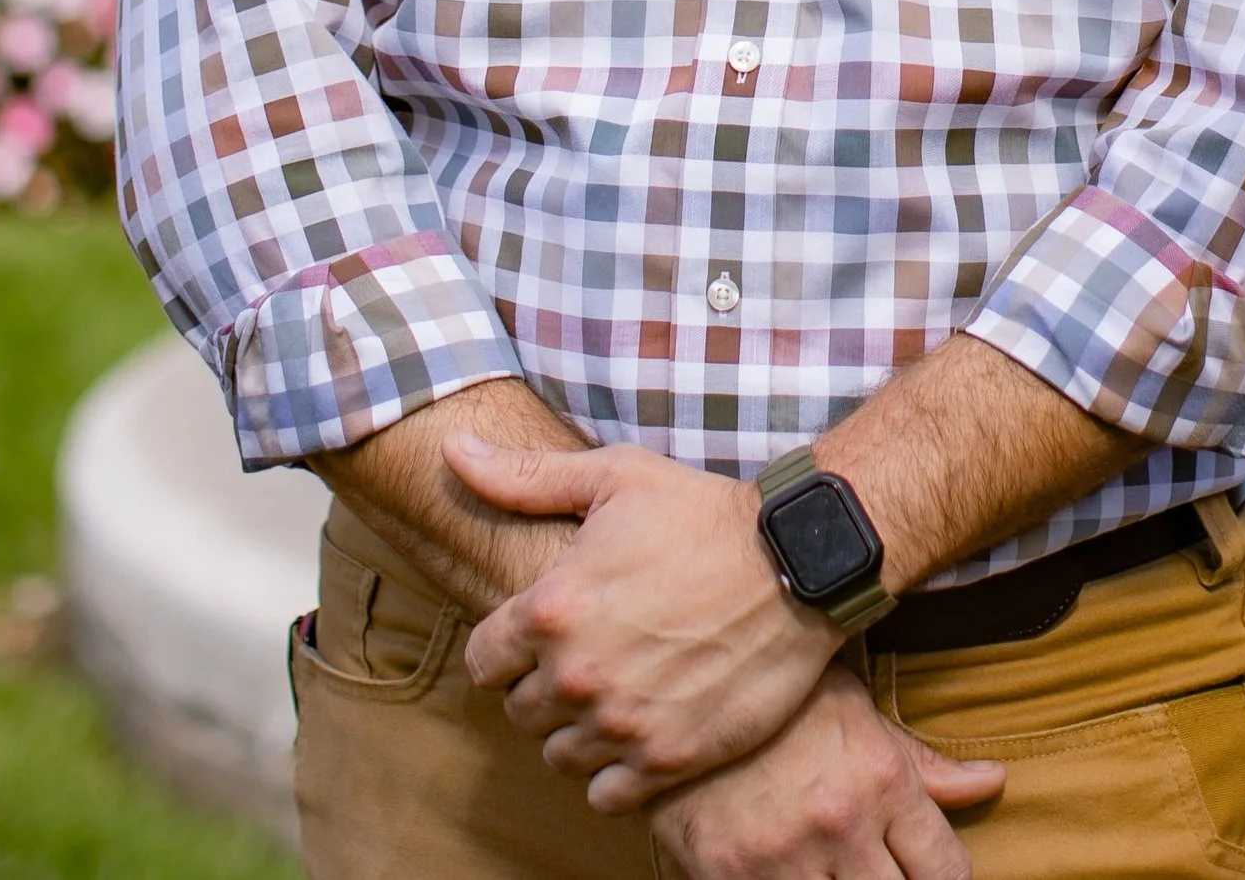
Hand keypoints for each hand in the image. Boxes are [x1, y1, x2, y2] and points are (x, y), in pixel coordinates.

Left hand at [454, 435, 840, 808]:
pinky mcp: (667, 759)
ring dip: (577, 729)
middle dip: (543, 686)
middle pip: (520, 711)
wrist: (793, 563)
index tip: (540, 633)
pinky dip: (613, 771)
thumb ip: (523, 478)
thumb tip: (451, 448)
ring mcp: (622, 724)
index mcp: (552, 610)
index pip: (484, 662)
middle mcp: (577, 675)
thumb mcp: (613, 478)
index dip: (508, 646)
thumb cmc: (701, 514)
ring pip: (559, 756)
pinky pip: (605, 795)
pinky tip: (637, 730)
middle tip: (586, 657)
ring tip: (613, 693)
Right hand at [650, 664, 1003, 879]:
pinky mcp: (731, 877)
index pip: (947, 874)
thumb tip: (992, 782)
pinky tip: (795, 876)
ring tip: (835, 870)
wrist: (680, 683)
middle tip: (878, 871)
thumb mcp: (858, 714)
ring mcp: (785, 857)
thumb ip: (923, 764)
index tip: (928, 879)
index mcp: (882, 780)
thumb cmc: (781, 700)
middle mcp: (842, 824)